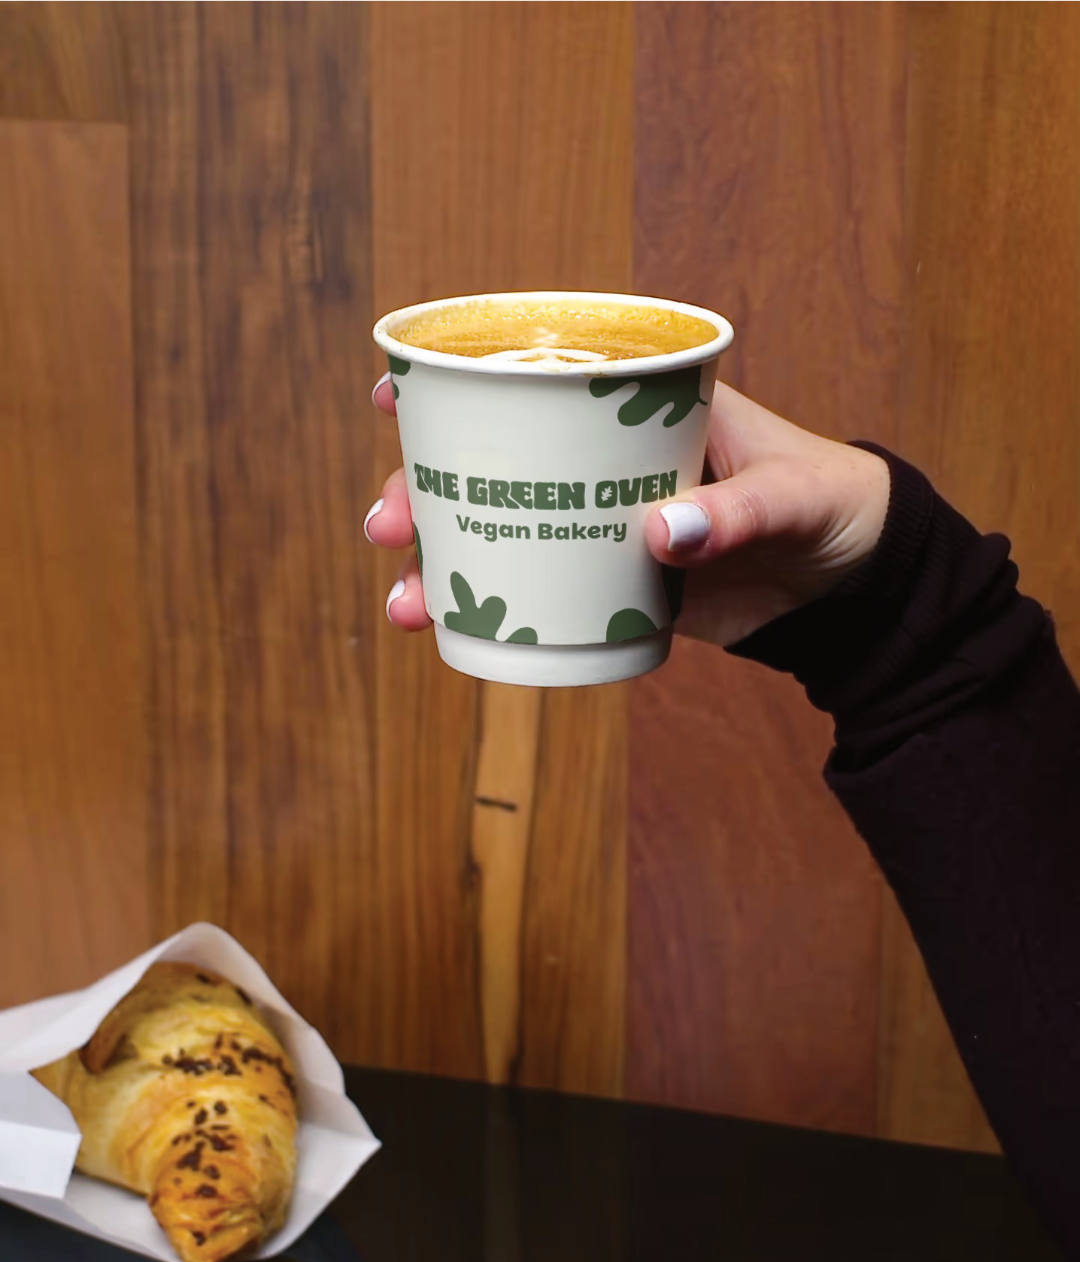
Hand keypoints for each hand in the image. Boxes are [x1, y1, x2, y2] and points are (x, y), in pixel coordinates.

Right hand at [364, 373, 889, 645]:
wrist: (852, 583)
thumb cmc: (829, 503)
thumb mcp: (794, 495)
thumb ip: (740, 511)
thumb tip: (661, 535)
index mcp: (639, 405)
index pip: (537, 376)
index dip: (457, 382)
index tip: (394, 398)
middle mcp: (604, 459)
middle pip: (493, 461)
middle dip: (423, 489)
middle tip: (388, 523)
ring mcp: (600, 524)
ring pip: (502, 530)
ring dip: (441, 560)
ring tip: (406, 601)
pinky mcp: (613, 584)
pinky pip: (539, 591)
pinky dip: (494, 611)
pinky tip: (447, 632)